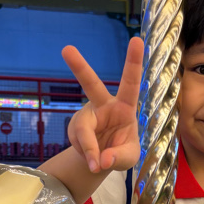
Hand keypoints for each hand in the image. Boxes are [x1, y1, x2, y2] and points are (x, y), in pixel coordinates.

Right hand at [62, 36, 142, 173]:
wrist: (101, 160)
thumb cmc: (121, 152)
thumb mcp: (129, 158)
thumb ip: (119, 158)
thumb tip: (102, 160)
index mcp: (124, 106)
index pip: (130, 82)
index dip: (133, 62)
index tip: (136, 39)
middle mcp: (103, 105)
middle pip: (90, 85)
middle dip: (79, 67)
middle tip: (67, 49)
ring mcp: (87, 115)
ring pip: (83, 129)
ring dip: (89, 148)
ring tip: (96, 164)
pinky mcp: (75, 128)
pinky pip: (79, 143)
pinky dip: (87, 156)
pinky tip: (92, 160)